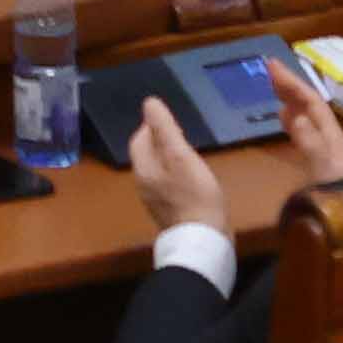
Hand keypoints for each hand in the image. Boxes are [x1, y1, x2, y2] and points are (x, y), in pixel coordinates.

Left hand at [115, 101, 225, 245]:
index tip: (174, 123)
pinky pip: (169, 185)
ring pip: (159, 169)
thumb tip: (149, 103)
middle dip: (162, 141)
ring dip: (171, 158)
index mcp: (143, 168)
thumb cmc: (194, 194)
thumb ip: (165, 129)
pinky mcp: (169, 211)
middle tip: (185, 137)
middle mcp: (144, 184)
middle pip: (148, 154)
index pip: (139, 138)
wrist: (203, 240)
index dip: (153, 126)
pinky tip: (194, 178)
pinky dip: (178, 175)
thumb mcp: (180, 155)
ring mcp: (156, 200)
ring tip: (191, 155)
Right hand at [270, 68, 342, 196]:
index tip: (272, 64)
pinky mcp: (323, 166)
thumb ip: (310, 142)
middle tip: (269, 69)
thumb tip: (293, 112)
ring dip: (293, 100)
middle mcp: (332, 139)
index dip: (293, 82)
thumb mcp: (324, 170)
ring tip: (277, 88)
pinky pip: (307, 132)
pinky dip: (294, 121)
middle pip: (312, 106)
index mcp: (333, 136)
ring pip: (309, 117)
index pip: (312, 102)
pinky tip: (287, 120)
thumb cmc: (340, 198)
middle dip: (292, 86)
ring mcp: (328, 152)